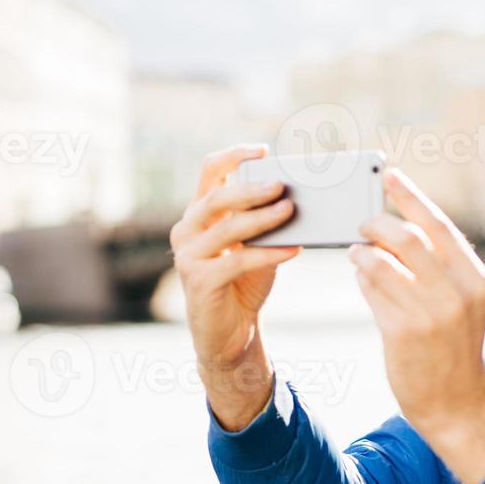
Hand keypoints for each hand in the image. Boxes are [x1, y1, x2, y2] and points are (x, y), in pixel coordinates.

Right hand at [169, 144, 299, 428]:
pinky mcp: (199, 281)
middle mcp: (186, 230)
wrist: (231, 334)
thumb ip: (266, 223)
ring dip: (263, 218)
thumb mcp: (256, 246)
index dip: (234, 156)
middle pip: (217, 197)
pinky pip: (238, 261)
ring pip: (227, 228)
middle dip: (252, 189)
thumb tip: (298, 198)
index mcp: (199, 213)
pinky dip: (268, 253)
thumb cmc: (244, 284)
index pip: (209, 171)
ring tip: (291, 211)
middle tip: (283, 185)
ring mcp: (188, 255)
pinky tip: (295, 250)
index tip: (264, 150)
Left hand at [351, 169, 484, 483]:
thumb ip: (437, 269)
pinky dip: (362, 277)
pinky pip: (371, 289)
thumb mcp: (460, 304)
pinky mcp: (403, 331)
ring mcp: (430, 312)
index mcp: (474, 278)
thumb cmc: (453, 349)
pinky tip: (362, 276)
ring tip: (358, 253)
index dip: (410, 196)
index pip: (439, 224)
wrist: (456, 404)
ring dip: (362, 252)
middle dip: (376, 224)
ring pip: (381, 261)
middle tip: (362, 224)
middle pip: (405, 237)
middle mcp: (455, 291)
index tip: (388, 175)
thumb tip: (394, 231)